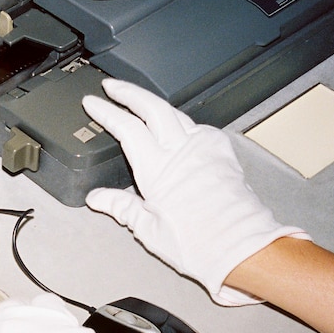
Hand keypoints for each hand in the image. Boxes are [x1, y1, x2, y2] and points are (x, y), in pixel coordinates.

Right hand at [82, 78, 308, 305]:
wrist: (241, 247)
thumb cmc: (198, 243)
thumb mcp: (148, 228)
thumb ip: (121, 207)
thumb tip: (98, 198)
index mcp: (156, 168)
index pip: (125, 127)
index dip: (106, 111)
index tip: (92, 102)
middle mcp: (180, 151)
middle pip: (151, 107)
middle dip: (129, 92)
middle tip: (113, 85)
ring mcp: (204, 149)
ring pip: (175, 113)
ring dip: (155, 103)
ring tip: (142, 101)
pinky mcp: (222, 155)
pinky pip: (200, 128)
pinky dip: (184, 122)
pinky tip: (180, 127)